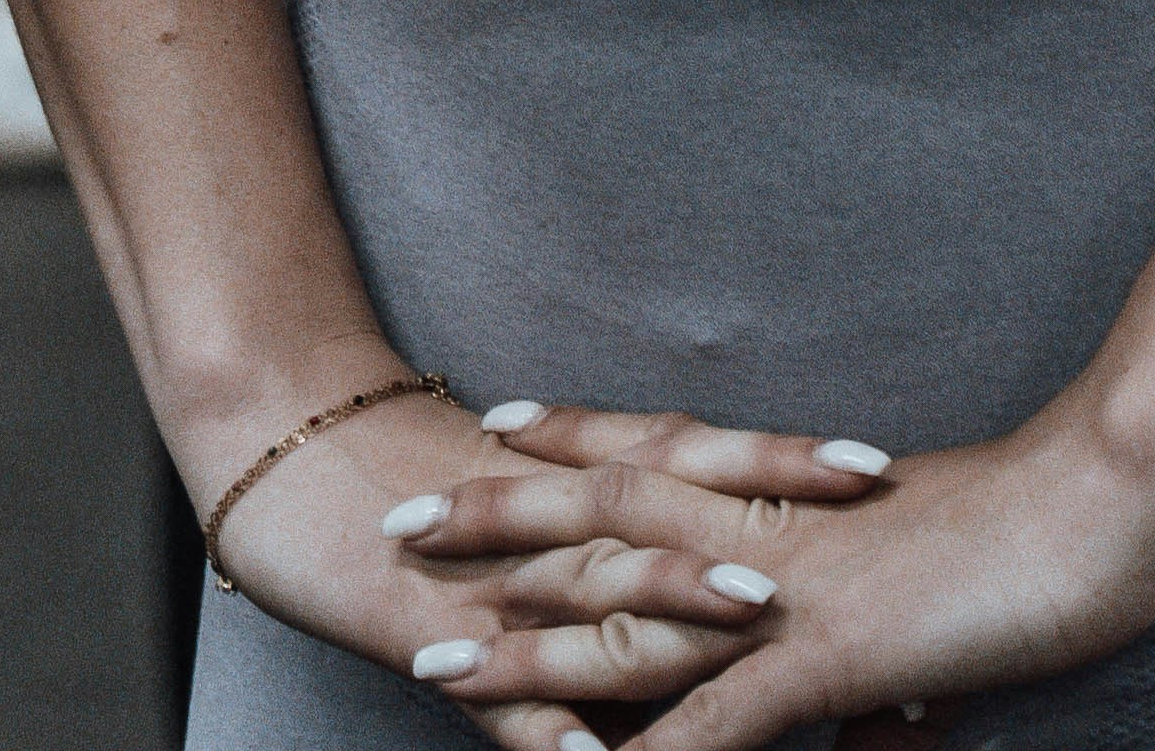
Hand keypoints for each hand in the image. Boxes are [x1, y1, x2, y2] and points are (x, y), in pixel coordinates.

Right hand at [246, 401, 895, 750]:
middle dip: (769, 505)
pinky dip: (544, 726)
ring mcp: (493, 578)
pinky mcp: (430, 636)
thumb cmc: (396, 468)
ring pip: (597, 588)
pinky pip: (499, 697)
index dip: (784, 458)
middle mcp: (548, 516)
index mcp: (572, 477)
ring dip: (676, 598)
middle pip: (672, 501)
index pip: (696, 455)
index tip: (880, 463)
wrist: (275, 434)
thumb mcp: (515, 494)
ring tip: (758, 609)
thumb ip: (600, 527)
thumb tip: (700, 567)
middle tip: (868, 505)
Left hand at [382, 399, 1154, 746]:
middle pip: (604, 517)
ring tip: (437, 659)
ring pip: (627, 618)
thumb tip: (849, 644)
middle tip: (396, 523)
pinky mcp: (823, 658)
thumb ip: (869, 589)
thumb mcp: (931, 554)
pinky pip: (715, 724)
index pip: (658, 450)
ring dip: (528, 646)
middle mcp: (765, 527)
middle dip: (497, 521)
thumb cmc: (1036, 520)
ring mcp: (786, 593)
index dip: (573, 439)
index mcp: (790, 489)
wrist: (1098, 501)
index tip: (490, 422)